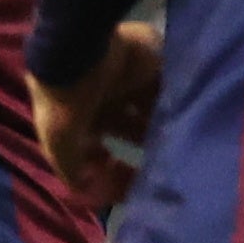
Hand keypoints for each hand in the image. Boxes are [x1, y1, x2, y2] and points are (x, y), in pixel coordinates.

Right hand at [26, 21, 161, 214]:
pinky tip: (185, 119)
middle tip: (161, 161)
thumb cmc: (65, 102)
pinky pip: (171, 88)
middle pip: (131, 131)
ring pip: (154, 111)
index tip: (129, 183)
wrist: (77, 50)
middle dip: (145, 147)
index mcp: (82, 120)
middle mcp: (106, 102)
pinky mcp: (152, 66)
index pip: (97, 151)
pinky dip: (179, 103)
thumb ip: (72, 171)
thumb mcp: (59, 144)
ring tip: (176, 141)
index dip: (111, 171)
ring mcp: (130, 83)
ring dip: (165, 127)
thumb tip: (88, 192)